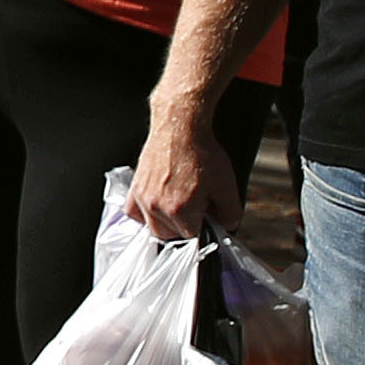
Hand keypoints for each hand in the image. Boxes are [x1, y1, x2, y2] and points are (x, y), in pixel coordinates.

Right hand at [124, 113, 231, 240]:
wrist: (179, 127)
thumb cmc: (201, 152)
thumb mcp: (227, 185)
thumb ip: (231, 212)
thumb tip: (228, 225)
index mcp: (180, 210)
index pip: (192, 237)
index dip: (203, 228)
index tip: (207, 219)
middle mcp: (157, 206)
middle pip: (169, 236)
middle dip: (184, 228)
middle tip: (196, 212)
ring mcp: (143, 198)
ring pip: (151, 227)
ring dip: (166, 224)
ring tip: (179, 209)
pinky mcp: (135, 188)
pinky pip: (133, 213)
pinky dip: (144, 215)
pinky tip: (157, 206)